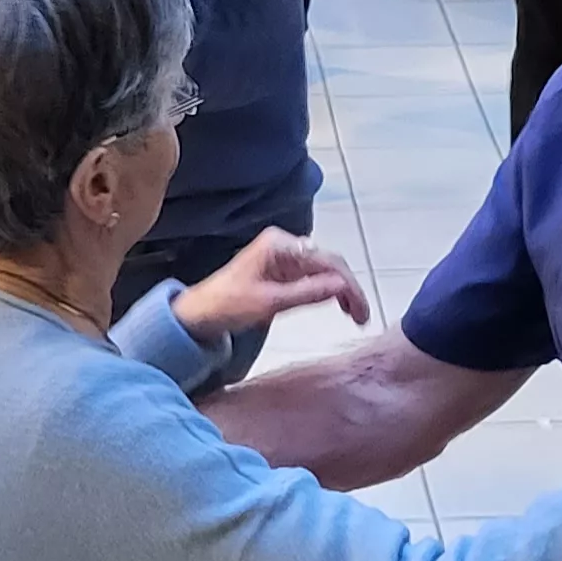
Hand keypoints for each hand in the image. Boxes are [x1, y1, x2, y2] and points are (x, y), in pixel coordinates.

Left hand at [170, 228, 371, 342]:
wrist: (199, 315)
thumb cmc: (227, 305)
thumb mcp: (269, 302)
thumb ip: (307, 293)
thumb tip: (342, 287)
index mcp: (280, 244)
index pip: (326, 260)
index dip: (348, 285)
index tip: (361, 310)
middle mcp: (284, 245)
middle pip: (328, 263)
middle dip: (348, 288)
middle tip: (362, 317)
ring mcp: (283, 258)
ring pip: (324, 271)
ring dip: (341, 291)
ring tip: (355, 315)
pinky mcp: (282, 272)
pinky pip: (312, 278)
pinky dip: (327, 292)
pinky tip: (339, 306)